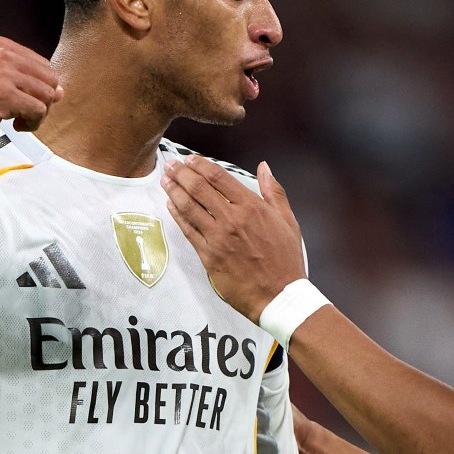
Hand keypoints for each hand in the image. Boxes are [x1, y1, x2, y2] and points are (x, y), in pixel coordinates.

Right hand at [0, 36, 63, 149]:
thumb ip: (25, 79)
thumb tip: (60, 91)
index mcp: (1, 46)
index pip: (44, 65)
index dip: (40, 88)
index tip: (25, 100)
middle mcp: (3, 55)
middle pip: (50, 80)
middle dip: (43, 101)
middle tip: (25, 113)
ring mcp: (3, 74)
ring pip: (48, 96)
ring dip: (38, 114)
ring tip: (19, 120)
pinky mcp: (4, 96)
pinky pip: (38, 111)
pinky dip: (32, 123)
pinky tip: (15, 125)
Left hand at [161, 156, 304, 322]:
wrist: (279, 295)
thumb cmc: (285, 259)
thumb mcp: (288, 220)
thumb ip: (273, 191)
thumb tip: (264, 167)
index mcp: (252, 207)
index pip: (219, 177)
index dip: (200, 165)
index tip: (190, 159)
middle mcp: (232, 219)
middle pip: (199, 188)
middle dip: (181, 174)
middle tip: (171, 166)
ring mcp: (218, 238)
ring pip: (189, 208)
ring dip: (174, 191)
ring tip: (166, 181)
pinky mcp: (209, 256)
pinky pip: (188, 231)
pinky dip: (177, 215)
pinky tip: (171, 206)